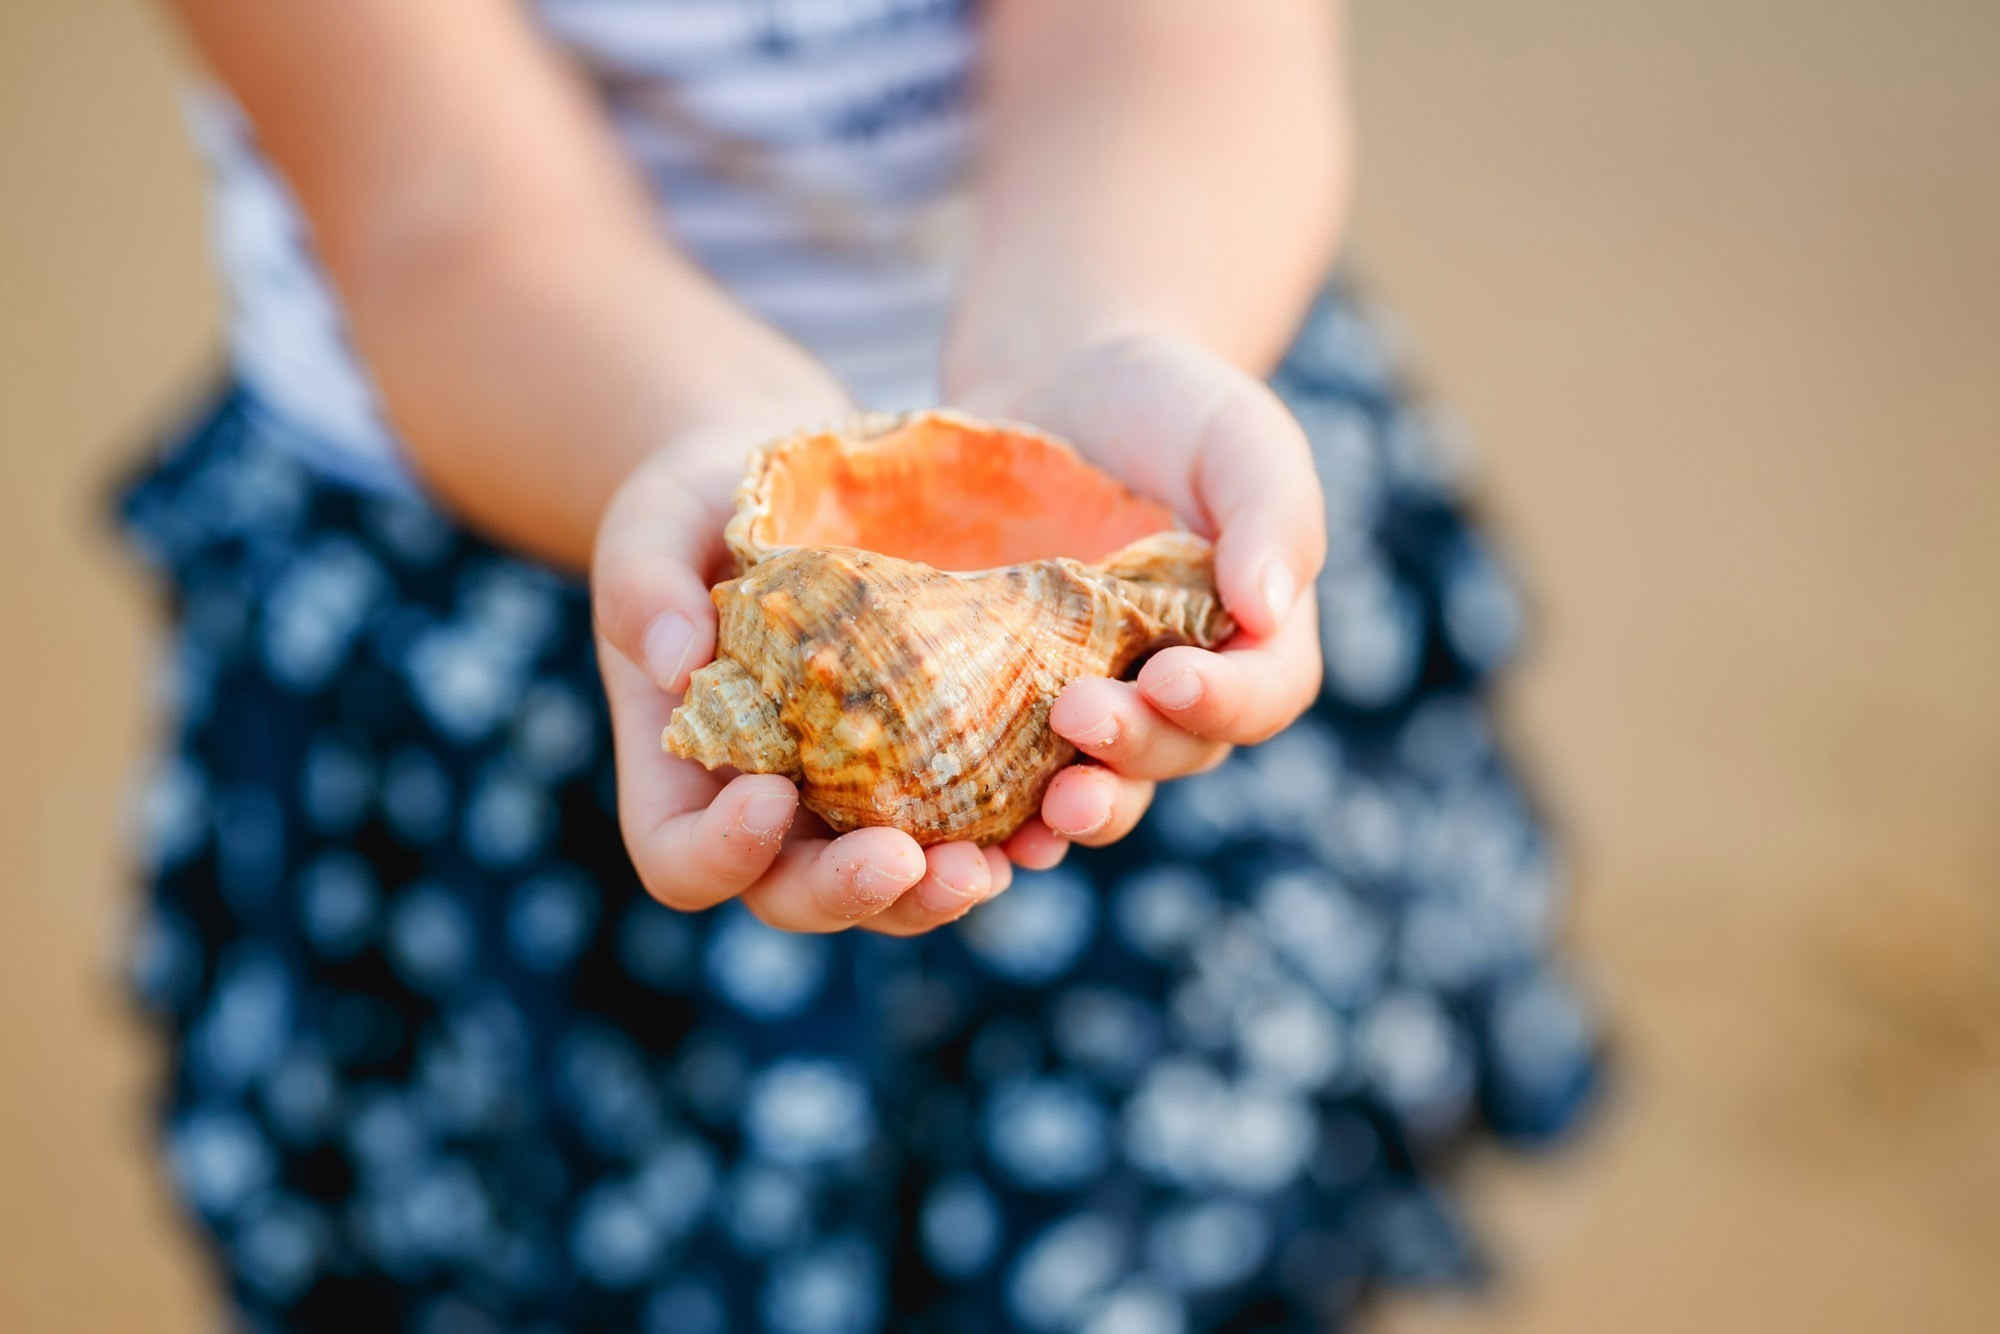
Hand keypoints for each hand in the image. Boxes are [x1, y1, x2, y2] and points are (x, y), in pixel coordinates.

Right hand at [592, 421, 1013, 934]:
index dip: (722, 854)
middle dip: (853, 894)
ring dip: (941, 890)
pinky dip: (1015, 830)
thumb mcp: (650, 526)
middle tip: (905, 862)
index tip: (767, 793)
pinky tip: (1058, 809)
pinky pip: (975, 824)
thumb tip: (672, 661)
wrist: (788, 487)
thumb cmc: (697, 513)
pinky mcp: (934, 772)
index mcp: (685, 783)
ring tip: (995, 861)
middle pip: (799, 898)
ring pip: (896, 889)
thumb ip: (641, 587)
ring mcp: (856, 807)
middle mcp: (773, 818)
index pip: (683, 863)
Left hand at [953, 331, 1327, 864]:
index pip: (1264, 693)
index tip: (1171, 677)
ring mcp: (1094, 702)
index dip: (1226, 701)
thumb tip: (1269, 609)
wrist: (1055, 378)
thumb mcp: (1237, 433)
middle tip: (1082, 718)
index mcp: (1255, 637)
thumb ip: (1271, 512)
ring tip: (1041, 809)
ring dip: (1078, 806)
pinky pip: (1012, 778)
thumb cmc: (1167, 402)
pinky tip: (964, 822)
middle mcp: (1178, 690)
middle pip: (1179, 752)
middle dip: (1136, 749)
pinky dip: (997, 813)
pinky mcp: (1009, 704)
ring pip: (1103, 783)